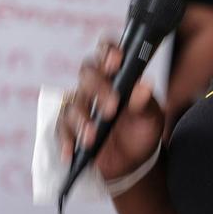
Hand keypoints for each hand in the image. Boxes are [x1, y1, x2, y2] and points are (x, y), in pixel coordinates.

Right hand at [56, 39, 163, 179]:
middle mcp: (96, 87)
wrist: (133, 161)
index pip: (107, 53)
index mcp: (117, 76)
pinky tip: (71, 151)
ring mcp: (82, 106)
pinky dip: (65, 140)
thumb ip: (146, 103)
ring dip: (82, 120)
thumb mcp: (151, 118)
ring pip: (73, 103)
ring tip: (92, 136)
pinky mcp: (71, 127)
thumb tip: (144, 87)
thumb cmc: (142, 130)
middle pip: (87, 74)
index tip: (116, 62)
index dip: (108, 52)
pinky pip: (61, 128)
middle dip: (98, 89)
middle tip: (111, 108)